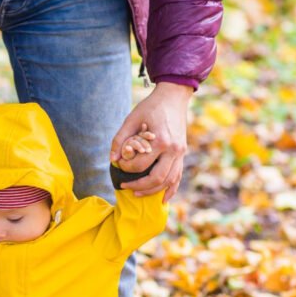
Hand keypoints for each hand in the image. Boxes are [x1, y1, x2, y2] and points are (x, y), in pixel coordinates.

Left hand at [109, 82, 191, 202]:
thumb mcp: (131, 119)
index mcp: (160, 140)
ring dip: (153, 191)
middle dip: (139, 186)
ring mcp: (180, 153)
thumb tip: (113, 160)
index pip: (140, 164)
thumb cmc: (150, 107)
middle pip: (156, 178)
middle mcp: (173, 149)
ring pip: (168, 181)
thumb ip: (120, 139)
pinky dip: (170, 189)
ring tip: (137, 194)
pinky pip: (178, 177)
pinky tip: (162, 199)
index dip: (126, 167)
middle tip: (125, 186)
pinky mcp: (182, 154)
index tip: (119, 164)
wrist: (173, 96)